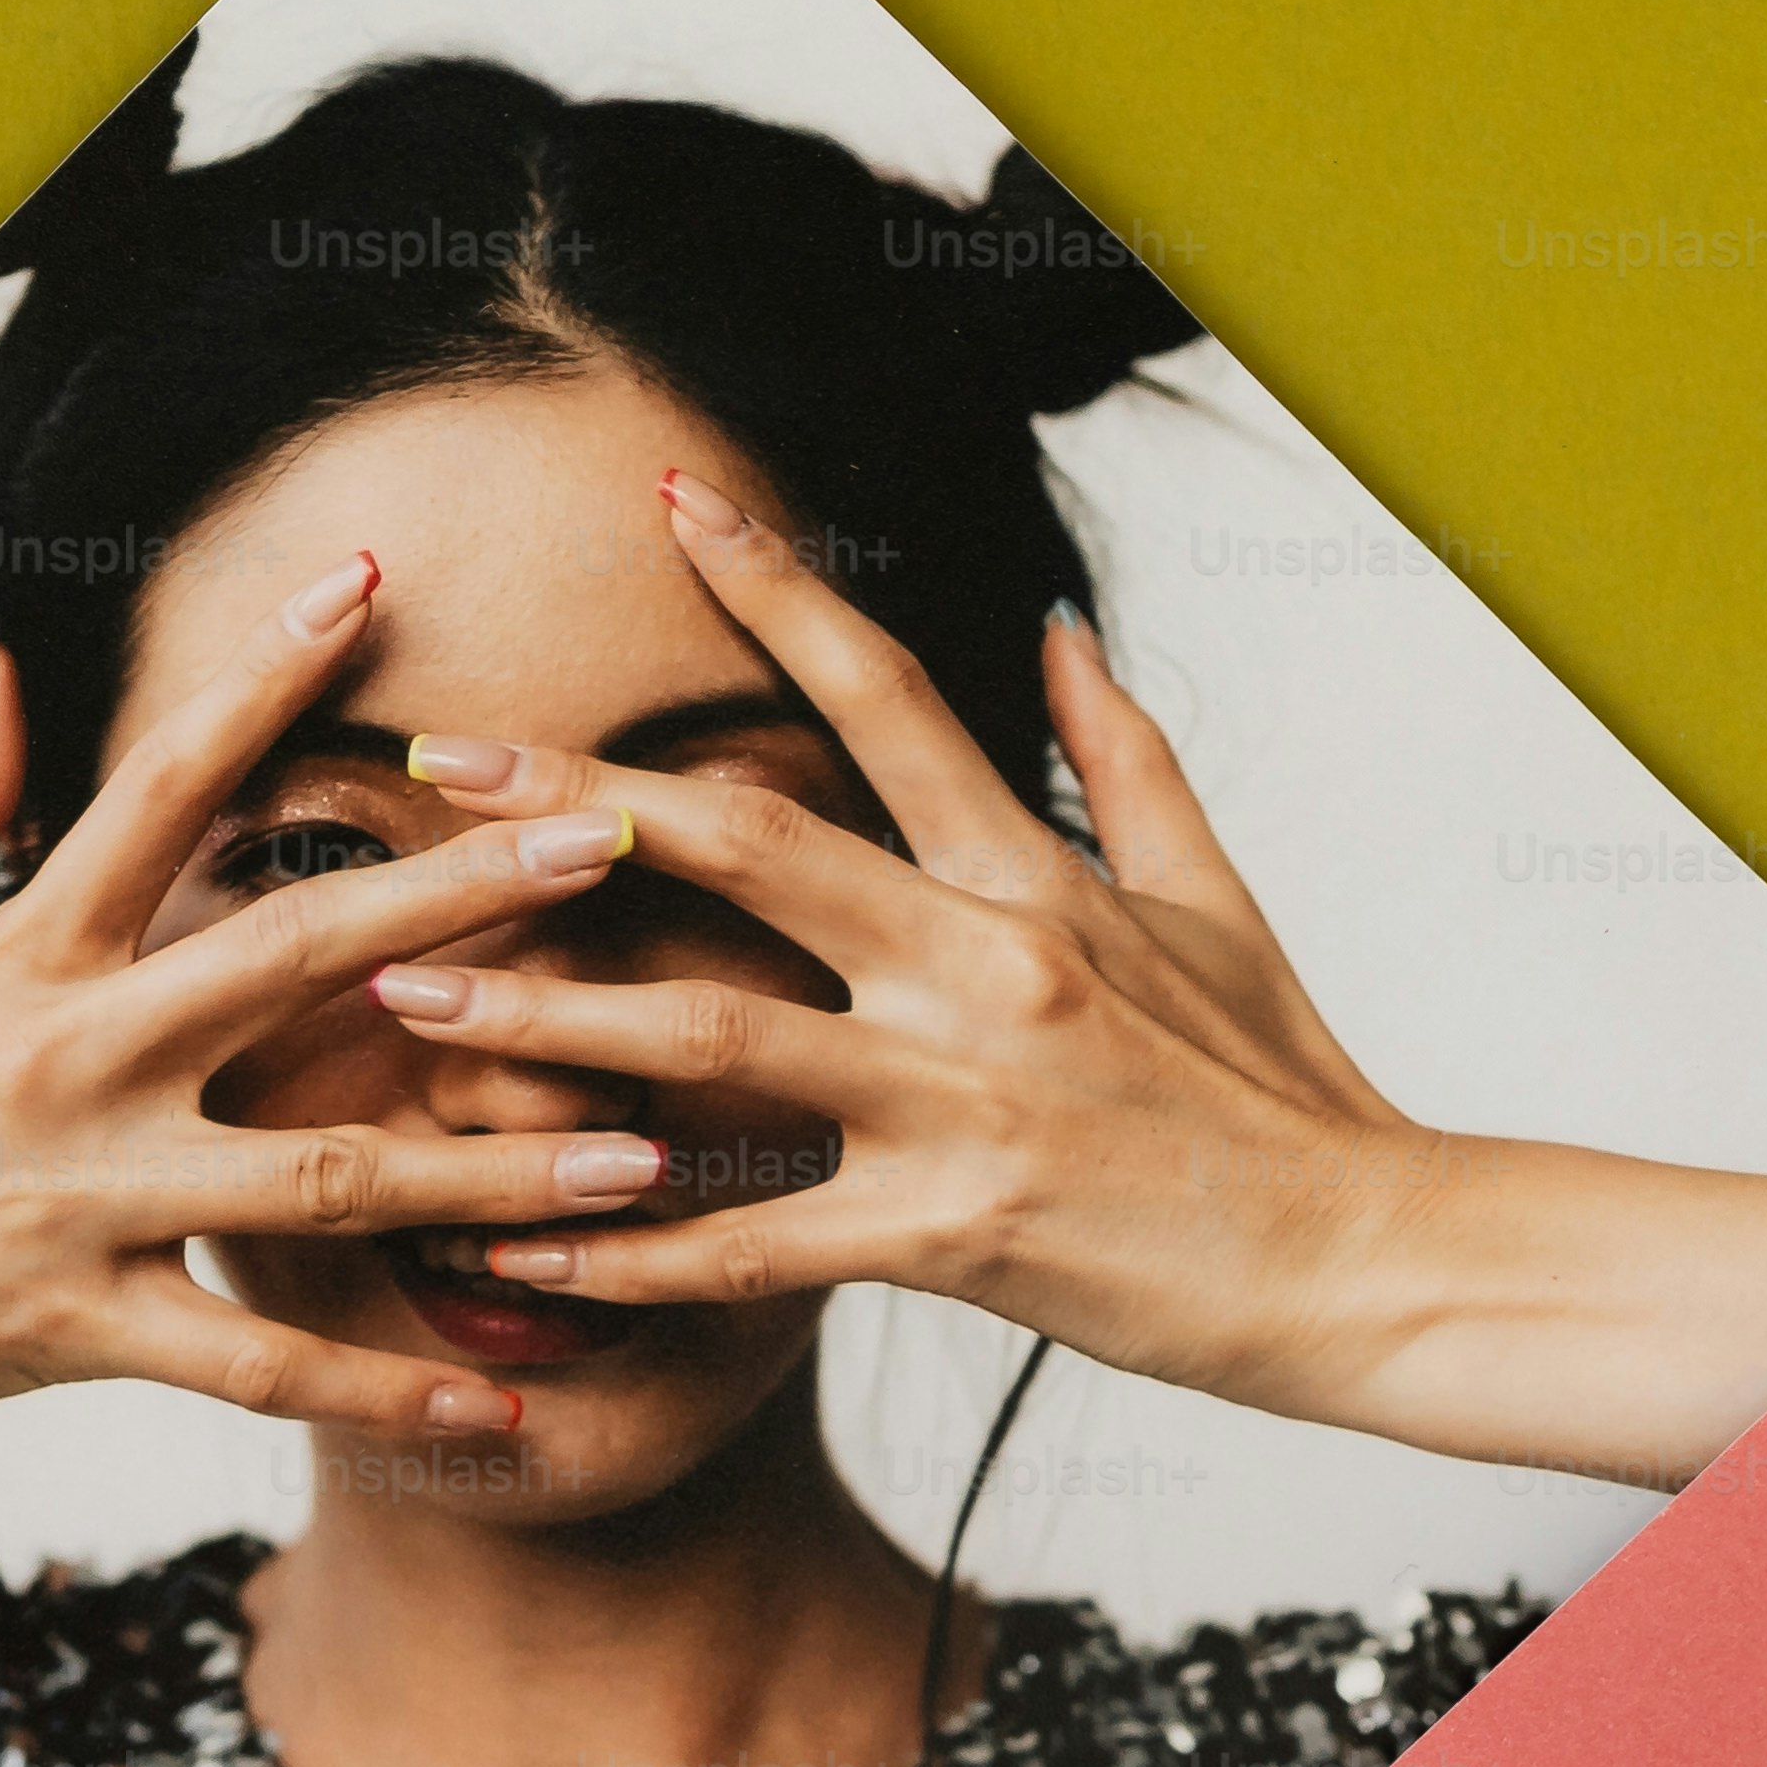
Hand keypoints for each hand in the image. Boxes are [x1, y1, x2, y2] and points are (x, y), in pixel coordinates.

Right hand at [0, 553, 660, 1510]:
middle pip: (302, 955)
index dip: (271, 671)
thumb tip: (15, 665)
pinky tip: (501, 1404)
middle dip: (473, 894)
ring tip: (641, 1152)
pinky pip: (258, 1360)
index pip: (166, 778)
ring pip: (326, 1169)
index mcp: (18, 947)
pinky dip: (384, 1387)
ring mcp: (81, 1197)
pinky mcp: (72, 1325)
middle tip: (615, 839)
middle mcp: (70, 1059)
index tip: (375, 584)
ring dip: (495, 1161)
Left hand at [373, 475, 1766, 1490]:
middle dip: (568, 804)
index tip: (670, 505)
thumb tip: (1054, 629)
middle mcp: (984, 965)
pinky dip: (621, 1252)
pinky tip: (511, 1249)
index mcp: (1033, 873)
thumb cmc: (1282, 1087)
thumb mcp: (1214, 897)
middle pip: (743, 846)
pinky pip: (745, 1247)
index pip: (885, 694)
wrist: (1362, 1261)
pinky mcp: (948, 1240)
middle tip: (426, 771)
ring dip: (541, 1017)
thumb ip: (1120, 757)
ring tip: (403, 998)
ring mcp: (961, 1104)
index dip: (774, 591)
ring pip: (708, 1041)